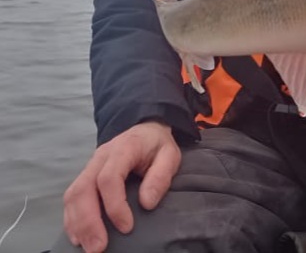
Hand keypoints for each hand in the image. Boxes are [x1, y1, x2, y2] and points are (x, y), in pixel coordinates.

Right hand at [62, 120, 180, 252]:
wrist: (145, 130)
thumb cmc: (157, 145)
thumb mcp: (170, 155)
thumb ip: (161, 176)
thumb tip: (147, 203)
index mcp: (123, 148)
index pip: (109, 178)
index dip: (115, 205)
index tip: (127, 227)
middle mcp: (100, 157)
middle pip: (84, 189)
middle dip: (88, 221)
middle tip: (98, 248)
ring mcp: (90, 166)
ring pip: (73, 195)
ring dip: (77, 224)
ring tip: (87, 247)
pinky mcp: (85, 176)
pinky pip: (71, 198)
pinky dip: (72, 219)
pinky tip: (78, 236)